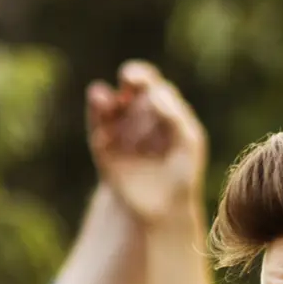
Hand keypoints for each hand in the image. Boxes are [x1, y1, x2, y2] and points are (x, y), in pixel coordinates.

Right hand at [87, 61, 207, 226]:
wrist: (162, 207)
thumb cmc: (182, 173)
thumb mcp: (187, 142)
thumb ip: (174, 117)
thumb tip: (154, 91)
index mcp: (164, 113)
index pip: (155, 88)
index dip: (147, 81)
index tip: (143, 83)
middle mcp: (140, 117)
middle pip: (132, 90)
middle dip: (130, 80)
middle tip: (128, 76)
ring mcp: (120, 131)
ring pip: (109, 107)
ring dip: (104, 98)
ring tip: (100, 95)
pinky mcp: (103, 148)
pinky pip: (97, 127)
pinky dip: (95, 115)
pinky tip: (97, 107)